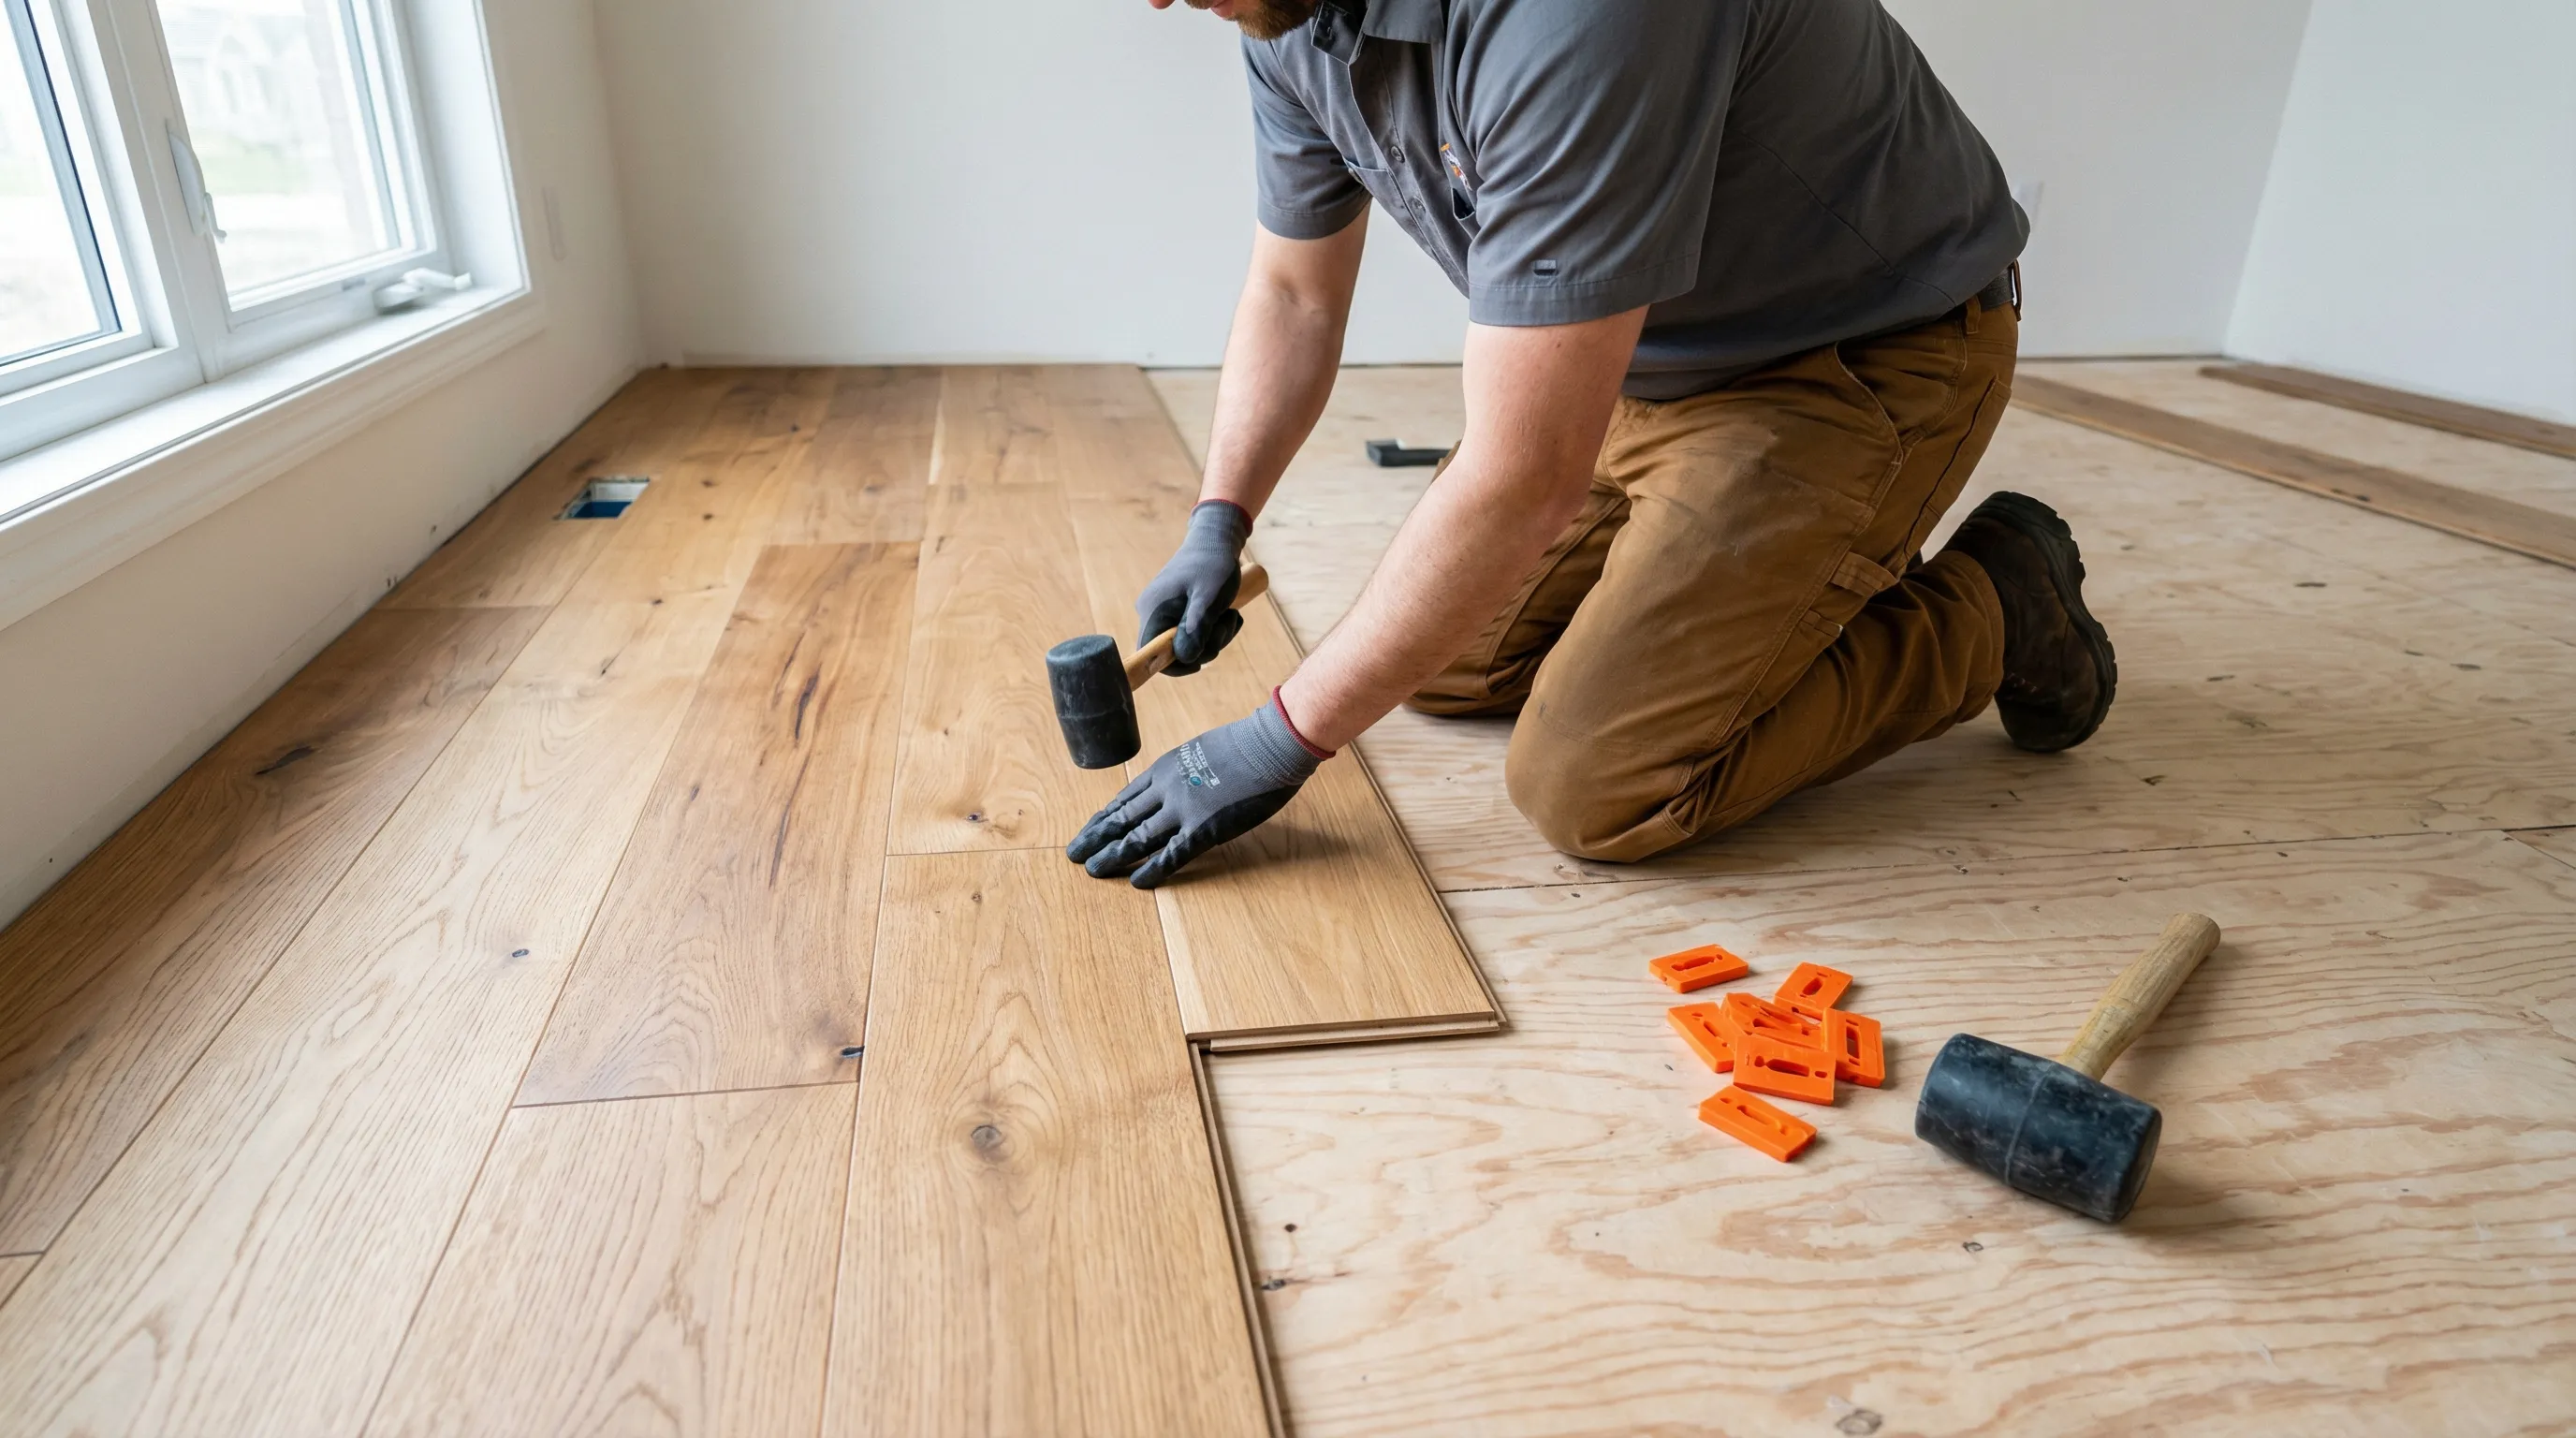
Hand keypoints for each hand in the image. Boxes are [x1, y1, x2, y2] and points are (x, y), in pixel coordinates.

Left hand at [1066, 697, 1328, 887]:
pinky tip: (1136, 882)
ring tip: (1092, 870)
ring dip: (1112, 855)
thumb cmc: (1245, 744)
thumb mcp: (1200, 750)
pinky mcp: (1204, 828)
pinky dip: (1152, 869)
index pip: (1125, 798)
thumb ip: (1183, 771)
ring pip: (1137, 837)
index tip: (1089, 829)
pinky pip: (1171, 854)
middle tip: (1074, 854)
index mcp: (1165, 768)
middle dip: (1096, 837)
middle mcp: (1165, 788)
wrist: (1269, 744)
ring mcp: (1183, 809)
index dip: (1104, 817)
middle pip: (1122, 818)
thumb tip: (1176, 786)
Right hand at [1136, 500, 1251, 676]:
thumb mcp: (1209, 598)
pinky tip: (1227, 614)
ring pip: (1186, 641)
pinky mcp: (1175, 608)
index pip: (1150, 653)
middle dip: (1205, 645)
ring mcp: (1162, 610)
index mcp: (1153, 610)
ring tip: (1231, 614)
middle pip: (1173, 650)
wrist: (1215, 538)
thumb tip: (1186, 658)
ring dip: (1214, 636)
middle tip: (1228, 623)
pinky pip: (1191, 630)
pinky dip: (1211, 628)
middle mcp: (1151, 612)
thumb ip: (1196, 628)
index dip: (1174, 665)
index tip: (1201, 661)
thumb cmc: (1213, 565)